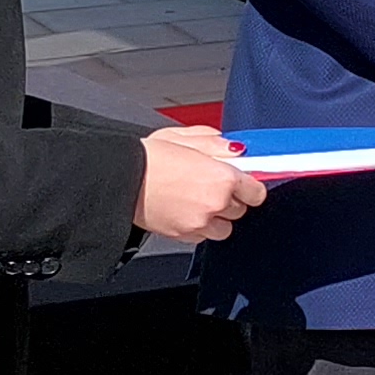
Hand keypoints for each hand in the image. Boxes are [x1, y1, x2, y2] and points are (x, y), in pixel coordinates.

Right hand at [133, 123, 263, 243]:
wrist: (118, 179)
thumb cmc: (148, 156)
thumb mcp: (186, 137)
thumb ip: (216, 144)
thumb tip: (235, 150)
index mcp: (222, 178)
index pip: (256, 192)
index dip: (250, 186)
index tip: (244, 183)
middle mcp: (215, 204)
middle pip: (240, 210)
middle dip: (230, 199)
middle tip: (211, 186)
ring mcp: (198, 223)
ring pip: (224, 228)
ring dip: (217, 217)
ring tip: (198, 201)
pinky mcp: (181, 235)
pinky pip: (202, 237)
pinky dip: (199, 227)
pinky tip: (185, 211)